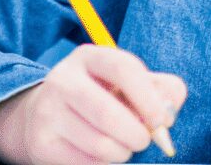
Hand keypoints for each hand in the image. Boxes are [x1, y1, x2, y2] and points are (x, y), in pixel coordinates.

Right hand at [0, 44, 185, 164]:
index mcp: (88, 57)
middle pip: (108, 113)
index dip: (149, 98)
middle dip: (137, 136)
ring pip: (101, 145)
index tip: (162, 120)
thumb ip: (160, 89)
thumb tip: (169, 111)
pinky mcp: (41, 142)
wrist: (44, 115)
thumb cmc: (101, 97)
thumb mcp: (128, 84)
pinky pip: (87, 164)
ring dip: (123, 153)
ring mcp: (48, 111)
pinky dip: (103, 164)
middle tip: (143, 140)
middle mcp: (62, 79)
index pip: (123, 69)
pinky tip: (98, 153)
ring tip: (121, 147)